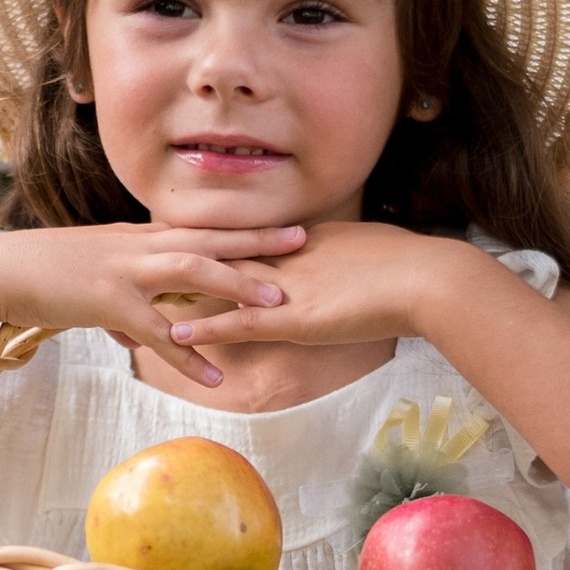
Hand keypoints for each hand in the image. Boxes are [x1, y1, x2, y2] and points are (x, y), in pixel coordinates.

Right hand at [0, 216, 305, 388]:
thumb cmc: (38, 276)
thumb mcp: (88, 283)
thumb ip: (121, 307)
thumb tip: (138, 335)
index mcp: (135, 239)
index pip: (199, 227)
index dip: (241, 225)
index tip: (280, 224)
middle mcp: (136, 246)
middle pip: (208, 236)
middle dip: (257, 238)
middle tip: (304, 239)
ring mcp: (123, 270)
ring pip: (192, 270)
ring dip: (237, 284)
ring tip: (277, 301)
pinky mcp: (106, 300)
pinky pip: (157, 331)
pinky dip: (189, 355)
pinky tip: (217, 376)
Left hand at [164, 220, 467, 358]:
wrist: (431, 279)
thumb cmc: (413, 269)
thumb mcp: (368, 254)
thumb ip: (344, 257)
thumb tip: (338, 261)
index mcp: (303, 239)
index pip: (245, 238)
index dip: (209, 239)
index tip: (175, 237)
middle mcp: (287, 256)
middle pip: (221, 252)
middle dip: (179, 256)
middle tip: (138, 254)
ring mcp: (289, 286)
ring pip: (220, 286)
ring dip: (180, 292)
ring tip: (138, 294)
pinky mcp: (296, 317)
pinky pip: (242, 322)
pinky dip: (208, 326)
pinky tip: (175, 333)